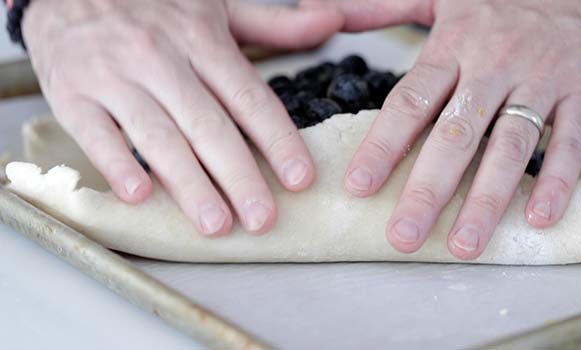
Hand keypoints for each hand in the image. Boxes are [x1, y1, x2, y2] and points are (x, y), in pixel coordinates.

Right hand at [22, 0, 342, 235]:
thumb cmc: (153, 4)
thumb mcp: (218, 5)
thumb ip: (275, 22)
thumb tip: (329, 20)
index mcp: (201, 38)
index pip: (248, 97)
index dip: (277, 140)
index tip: (300, 178)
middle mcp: (161, 57)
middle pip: (208, 126)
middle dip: (239, 176)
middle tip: (262, 218)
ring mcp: (114, 75)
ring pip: (159, 137)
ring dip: (188, 185)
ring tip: (215, 223)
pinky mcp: (72, 93)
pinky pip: (97, 134)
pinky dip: (117, 165)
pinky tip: (141, 196)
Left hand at [340, 0, 580, 258]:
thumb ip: (380, 7)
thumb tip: (323, 12)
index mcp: (454, 45)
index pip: (411, 102)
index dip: (383, 146)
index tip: (358, 187)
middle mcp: (494, 66)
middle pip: (455, 135)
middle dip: (427, 190)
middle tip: (403, 235)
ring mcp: (542, 80)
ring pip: (509, 147)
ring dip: (486, 200)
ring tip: (463, 244)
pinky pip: (570, 141)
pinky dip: (556, 180)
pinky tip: (538, 219)